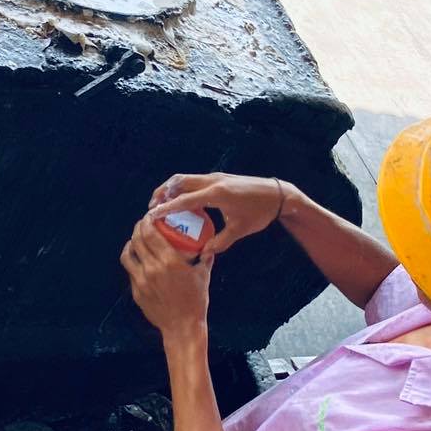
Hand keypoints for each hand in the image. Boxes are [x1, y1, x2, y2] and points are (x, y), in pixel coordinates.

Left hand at [122, 216, 211, 339]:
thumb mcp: (203, 276)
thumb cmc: (195, 301)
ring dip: (131, 243)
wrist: (182, 327)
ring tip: (136, 240)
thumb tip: (209, 247)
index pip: (151, 233)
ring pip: (128, 254)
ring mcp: (142, 280)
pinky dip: (132, 261)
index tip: (149, 215)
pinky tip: (137, 259)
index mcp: (169, 261)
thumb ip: (205, 258)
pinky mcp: (136, 291)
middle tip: (143, 224)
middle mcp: (153, 268)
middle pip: (137, 239)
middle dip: (138, 227)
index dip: (147, 220)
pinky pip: (130, 270)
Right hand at [147, 172, 284, 254]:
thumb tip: (204, 253)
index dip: (166, 207)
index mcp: (217, 194)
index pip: (185, 200)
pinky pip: (194, 180)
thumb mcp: (240, 230)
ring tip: (162, 204)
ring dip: (171, 189)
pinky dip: (183, 189)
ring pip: (185, 178)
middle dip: (162, 193)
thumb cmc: (260, 213)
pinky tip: (182, 203)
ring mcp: (215, 177)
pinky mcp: (219, 177)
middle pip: (178, 181)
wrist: (277, 194)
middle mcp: (213, 181)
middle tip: (153, 209)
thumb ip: (220, 242)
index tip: (152, 215)